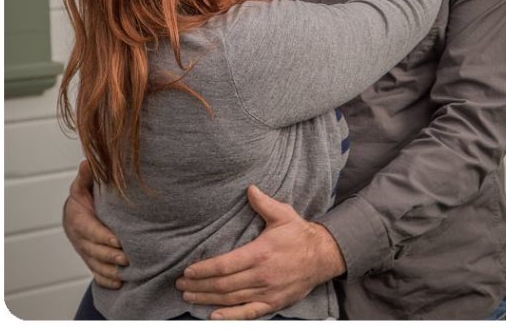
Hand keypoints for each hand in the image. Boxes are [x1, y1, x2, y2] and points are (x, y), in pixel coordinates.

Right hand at [63, 160, 127, 288]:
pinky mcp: (89, 260)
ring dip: (110, 270)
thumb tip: (87, 161)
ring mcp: (83, 251)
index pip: (89, 230)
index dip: (102, 237)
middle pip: (93, 250)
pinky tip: (119, 284)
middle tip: (128, 259)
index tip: (118, 241)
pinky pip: (96, 273)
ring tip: (126, 273)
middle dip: (110, 256)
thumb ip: (86, 176)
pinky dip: (106, 280)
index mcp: (76, 218)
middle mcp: (78, 237)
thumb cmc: (83, 198)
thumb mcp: (82, 185)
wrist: (74, 215)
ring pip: (95, 264)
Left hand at [176, 186, 344, 319]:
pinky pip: (249, 313)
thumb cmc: (299, 234)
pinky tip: (214, 316)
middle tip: (180, 284)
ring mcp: (268, 292)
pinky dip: (231, 316)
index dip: (204, 270)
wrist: (324, 256)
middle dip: (199, 285)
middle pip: (223, 284)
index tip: (188, 270)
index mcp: (260, 253)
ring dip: (208, 299)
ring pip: (232, 299)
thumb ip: (263, 203)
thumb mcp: (283, 214)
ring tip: (189, 296)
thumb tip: (249, 188)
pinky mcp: (274, 303)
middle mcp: (262, 276)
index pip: (225, 265)